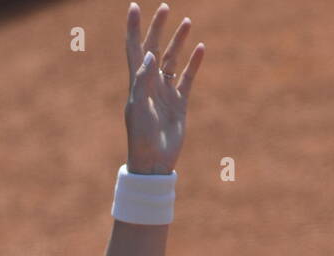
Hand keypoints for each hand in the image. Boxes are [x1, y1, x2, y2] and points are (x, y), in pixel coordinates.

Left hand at [124, 3, 203, 174]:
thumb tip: (149, 55)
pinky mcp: (180, 103)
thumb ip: (143, 81)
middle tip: (165, 8)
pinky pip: (188, 78)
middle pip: (154, 49)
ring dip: (178, 41)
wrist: (154, 163)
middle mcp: (150, 84)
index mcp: (137, 84)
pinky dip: (194, 63)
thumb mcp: (139, 108)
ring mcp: (166, 92)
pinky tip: (200, 48)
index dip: (133, 29)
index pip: (134, 49)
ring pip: (172, 61)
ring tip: (186, 22)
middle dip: (158, 28)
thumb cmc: (141, 138)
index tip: (134, 7)